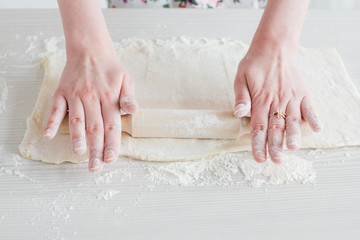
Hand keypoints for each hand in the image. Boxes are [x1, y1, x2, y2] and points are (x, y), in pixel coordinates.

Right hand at [43, 48, 136, 171]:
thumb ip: (128, 98)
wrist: (90, 48)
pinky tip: (49, 135)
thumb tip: (134, 111)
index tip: (111, 159)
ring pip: (76, 119)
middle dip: (96, 149)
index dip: (112, 143)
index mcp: (110, 98)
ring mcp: (76, 95)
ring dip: (77, 138)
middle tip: (95, 167)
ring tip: (79, 154)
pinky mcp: (62, 92)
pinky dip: (52, 121)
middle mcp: (92, 98)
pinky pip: (56, 108)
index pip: (111, 125)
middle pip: (94, 128)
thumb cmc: (111, 68)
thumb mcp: (126, 80)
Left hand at [233, 43, 321, 162]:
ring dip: (294, 135)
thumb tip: (239, 113)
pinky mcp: (302, 92)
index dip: (258, 144)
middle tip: (276, 160)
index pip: (258, 127)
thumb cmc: (254, 64)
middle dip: (275, 145)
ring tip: (294, 148)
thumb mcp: (241, 77)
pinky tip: (316, 129)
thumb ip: (241, 97)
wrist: (274, 47)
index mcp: (260, 99)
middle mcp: (277, 100)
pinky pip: (309, 107)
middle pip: (276, 127)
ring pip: (292, 120)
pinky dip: (313, 118)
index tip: (259, 158)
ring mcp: (291, 97)